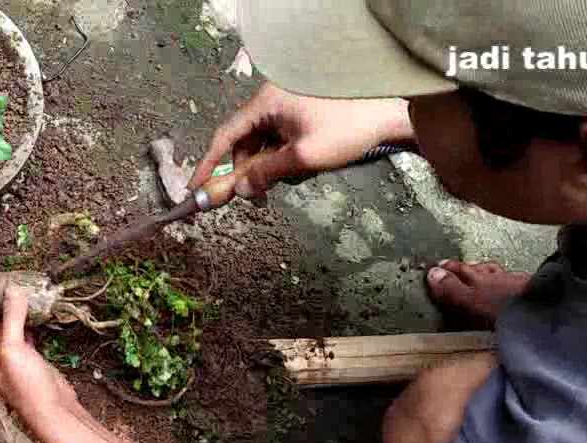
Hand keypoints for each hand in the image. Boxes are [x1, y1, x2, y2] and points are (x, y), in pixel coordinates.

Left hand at [0, 283, 78, 425]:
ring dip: (4, 301)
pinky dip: (22, 313)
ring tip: (8, 277)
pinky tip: (29, 301)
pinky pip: (19, 326)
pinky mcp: (25, 352)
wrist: (52, 411)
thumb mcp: (14, 349)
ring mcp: (7, 350)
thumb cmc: (26, 387)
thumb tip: (12, 289)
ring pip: (0, 319)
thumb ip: (11, 318)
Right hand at [189, 83, 413, 201]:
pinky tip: (296, 171)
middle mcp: (272, 101)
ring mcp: (288, 107)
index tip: (195, 188)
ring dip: (267, 168)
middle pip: (244, 142)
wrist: (392, 116)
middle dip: (246, 171)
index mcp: (266, 103)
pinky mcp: (302, 115)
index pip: (226, 136)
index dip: (208, 164)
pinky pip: (280, 140)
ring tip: (281, 184)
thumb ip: (266, 174)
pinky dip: (281, 159)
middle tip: (250, 198)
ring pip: (263, 144)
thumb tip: (240, 190)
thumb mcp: (303, 158)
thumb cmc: (348, 130)